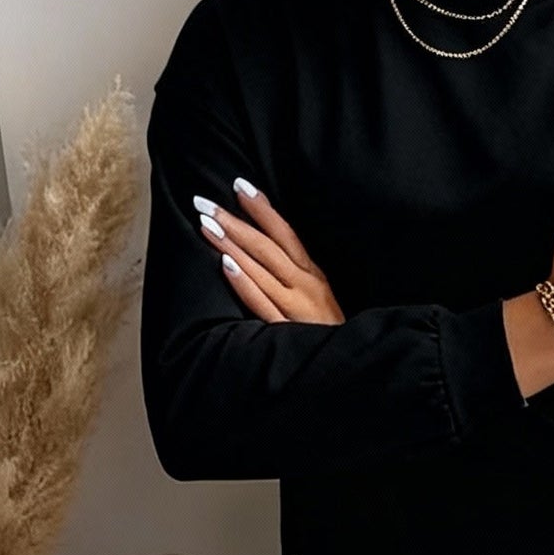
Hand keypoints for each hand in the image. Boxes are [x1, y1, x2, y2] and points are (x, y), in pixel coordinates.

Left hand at [194, 179, 343, 324]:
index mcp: (314, 276)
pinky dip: (244, 283)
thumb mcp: (320, 299)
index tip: (239, 185)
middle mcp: (306, 286)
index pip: (285, 234)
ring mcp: (296, 308)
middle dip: (235, 221)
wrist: (347, 369)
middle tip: (205, 202)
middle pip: (267, 246)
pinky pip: (261, 303)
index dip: (262, 209)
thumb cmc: (329, 336)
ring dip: (232, 245)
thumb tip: (267, 251)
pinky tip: (226, 265)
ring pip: (261, 269)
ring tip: (206, 225)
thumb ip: (297, 277)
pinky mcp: (287, 331)